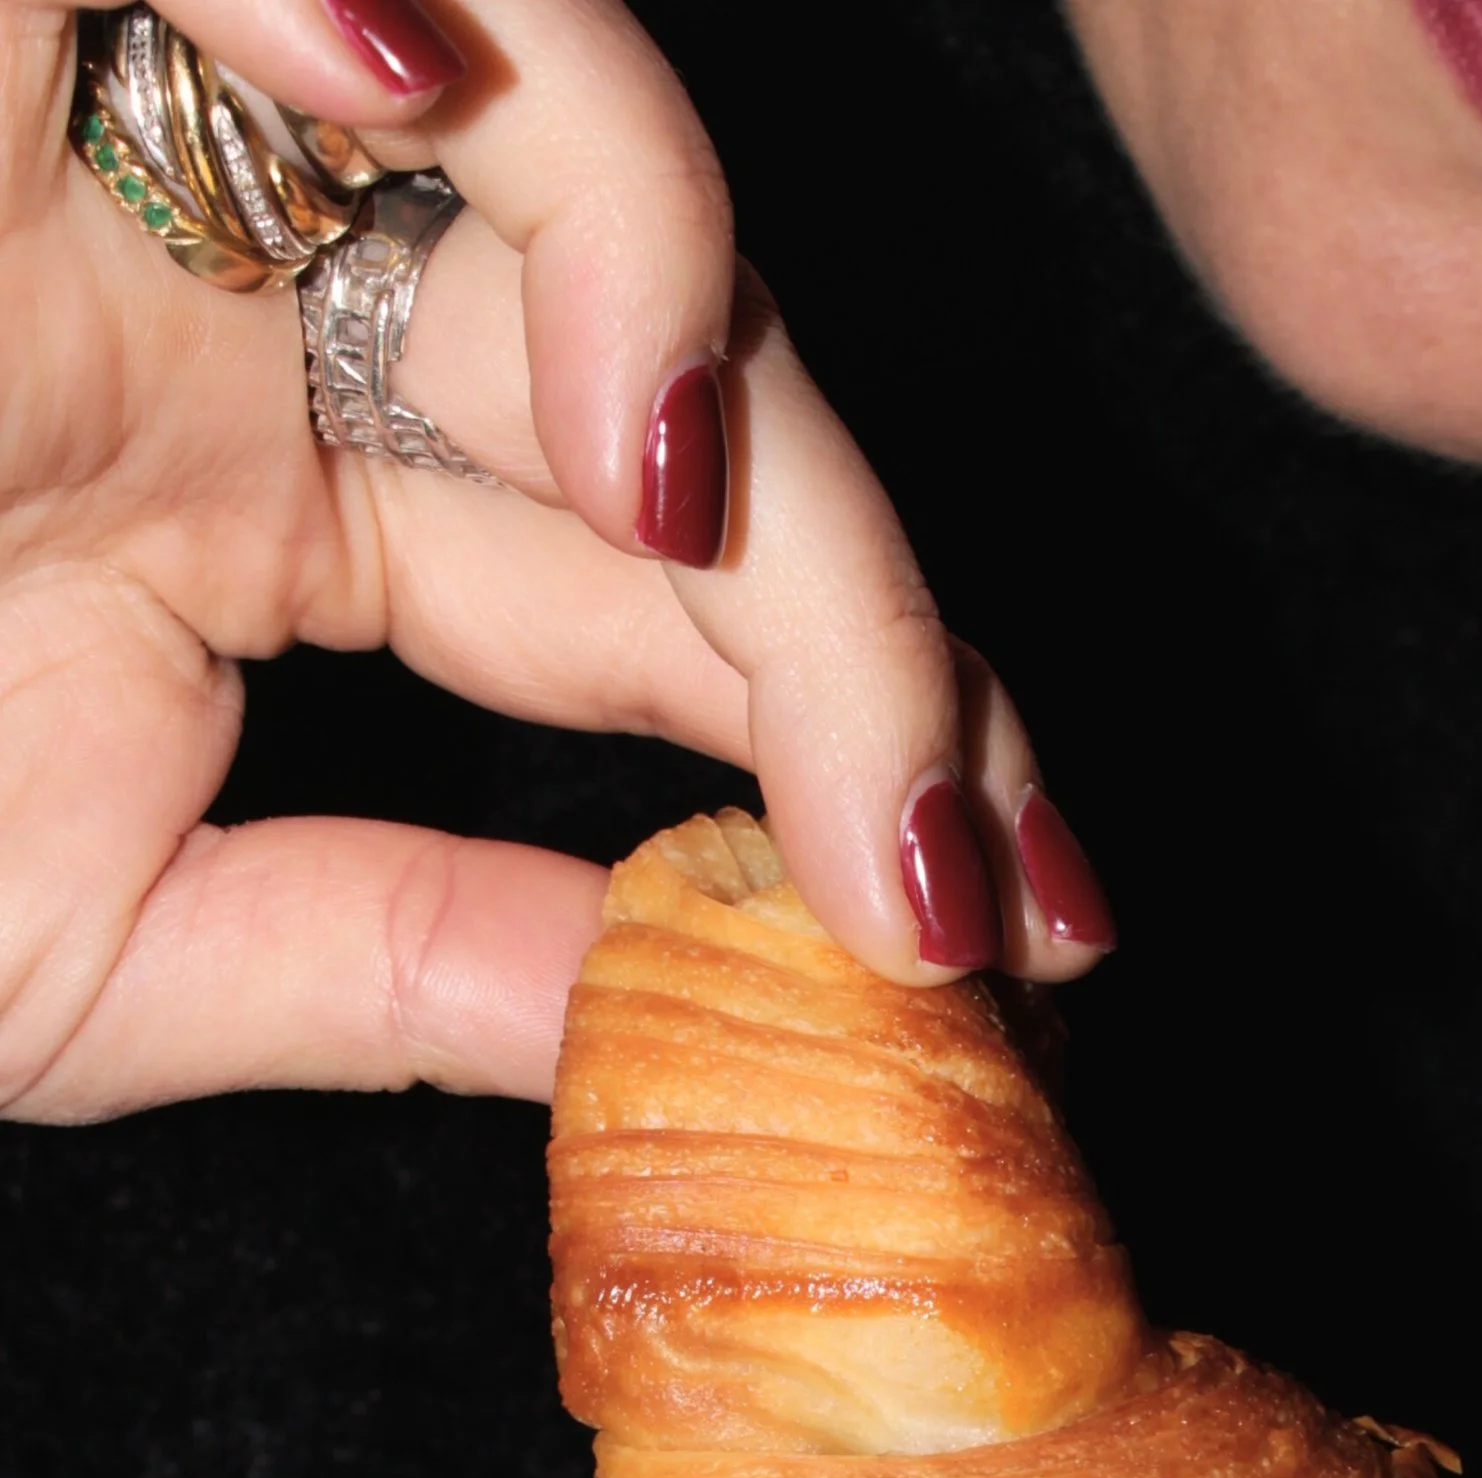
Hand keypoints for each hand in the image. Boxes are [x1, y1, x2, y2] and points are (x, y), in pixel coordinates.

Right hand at [0, 0, 1113, 1120]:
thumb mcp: (84, 942)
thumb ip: (387, 958)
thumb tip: (663, 1015)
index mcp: (288, 481)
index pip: (667, 588)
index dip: (861, 733)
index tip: (1022, 928)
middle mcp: (282, 285)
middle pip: (684, 392)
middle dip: (856, 621)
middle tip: (960, 852)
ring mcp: (199, 111)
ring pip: (576, 144)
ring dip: (681, 315)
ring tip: (684, 516)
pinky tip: (415, 90)